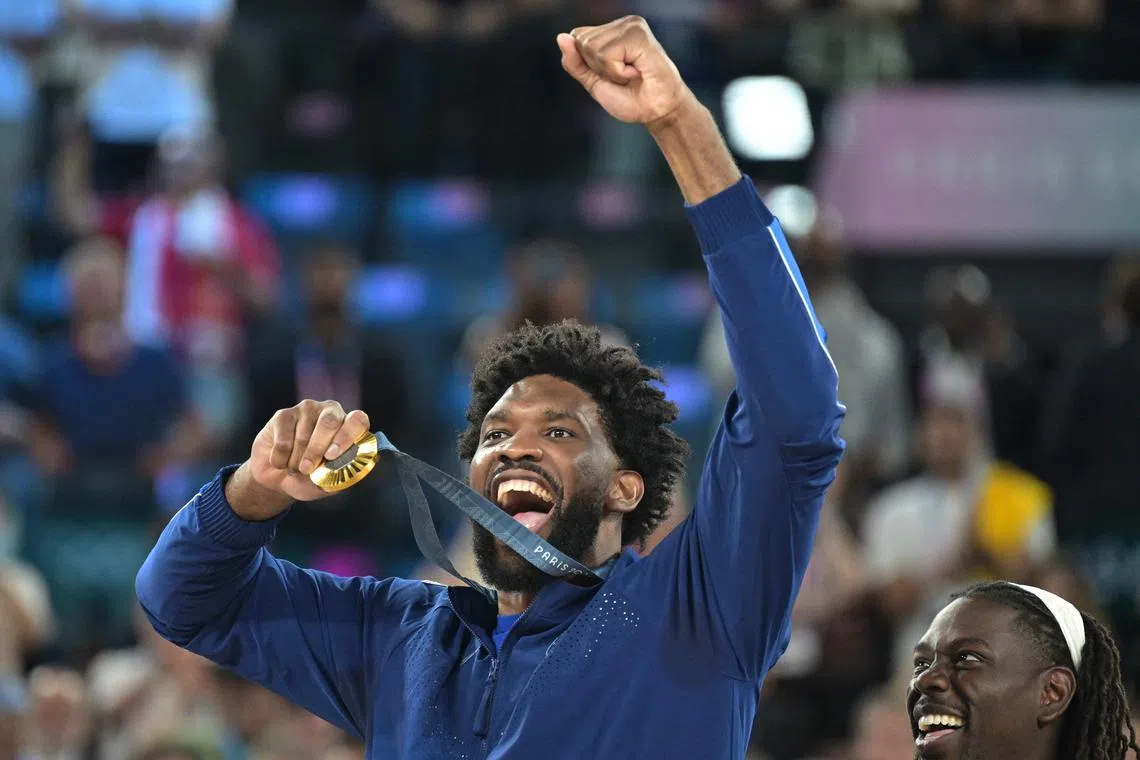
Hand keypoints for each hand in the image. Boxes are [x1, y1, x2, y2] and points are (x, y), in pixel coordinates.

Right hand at [231, 400, 370, 519]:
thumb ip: (339, 476)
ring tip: (295, 468)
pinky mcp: (284, 415)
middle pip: (329, 423)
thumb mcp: (328, 483)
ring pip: (302, 436)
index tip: (332, 456)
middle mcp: (331, 412)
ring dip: (296, 461)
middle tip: (307, 469)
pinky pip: (283, 440)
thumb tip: (344, 472)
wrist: (279, 479)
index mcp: (349, 426)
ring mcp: (307, 410)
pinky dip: (280, 459)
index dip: (347, 436)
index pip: (358, 420)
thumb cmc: (310, 478)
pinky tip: (281, 461)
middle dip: (317, 450)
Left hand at [557, 16, 696, 128]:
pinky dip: (618, 72)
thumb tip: (561, 37)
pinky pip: (607, 55)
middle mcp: (620, 24)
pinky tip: (636, 71)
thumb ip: (575, 63)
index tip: (612, 75)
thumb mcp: (593, 82)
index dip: (588, 64)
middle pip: (581, 42)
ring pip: (592, 48)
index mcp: (609, 31)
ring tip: (631, 73)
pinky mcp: (638, 34)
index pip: (576, 37)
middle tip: (624, 76)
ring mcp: (630, 25)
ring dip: (610, 71)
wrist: (656, 111)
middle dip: (599, 68)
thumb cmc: (630, 98)